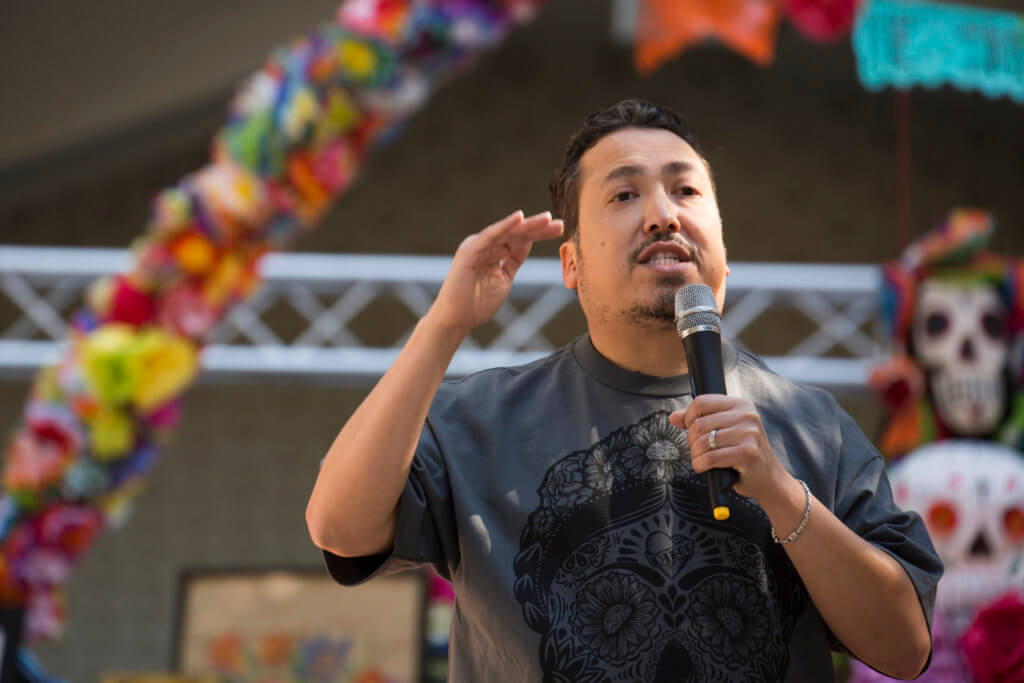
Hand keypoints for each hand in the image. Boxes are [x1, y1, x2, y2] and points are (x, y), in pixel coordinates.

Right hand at [429, 210, 562, 336]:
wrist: (456, 319)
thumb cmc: (477, 303)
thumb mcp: (504, 278)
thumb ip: (514, 260)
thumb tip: (528, 241)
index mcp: (493, 251)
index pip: (520, 239)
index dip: (540, 234)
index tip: (560, 230)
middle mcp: (486, 245)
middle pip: (516, 233)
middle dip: (538, 228)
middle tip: (560, 224)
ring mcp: (477, 246)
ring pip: (507, 231)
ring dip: (527, 225)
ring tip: (547, 219)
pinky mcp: (470, 250)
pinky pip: (490, 235)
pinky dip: (505, 226)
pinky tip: (519, 218)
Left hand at [670, 395, 793, 503]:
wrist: (768, 478)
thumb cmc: (743, 453)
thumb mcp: (724, 431)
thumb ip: (699, 420)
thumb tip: (674, 417)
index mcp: (741, 405)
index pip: (701, 402)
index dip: (688, 417)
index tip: (689, 429)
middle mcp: (747, 416)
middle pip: (699, 423)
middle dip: (691, 440)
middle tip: (697, 449)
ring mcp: (749, 434)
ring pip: (703, 441)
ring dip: (695, 455)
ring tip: (702, 459)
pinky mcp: (747, 454)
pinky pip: (710, 458)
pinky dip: (700, 465)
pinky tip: (703, 467)